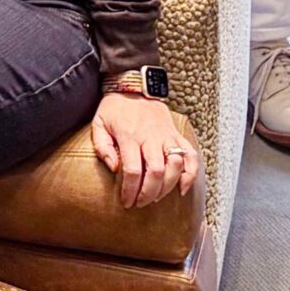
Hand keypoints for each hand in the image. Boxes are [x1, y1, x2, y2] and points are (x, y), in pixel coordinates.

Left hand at [89, 91, 198, 208]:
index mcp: (129, 136)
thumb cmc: (114, 108)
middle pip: (156, 172)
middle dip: (149, 193)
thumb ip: (102, 146)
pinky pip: (191, 156)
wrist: (134, 87)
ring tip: (156, 197)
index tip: (126, 203)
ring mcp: (167, 136)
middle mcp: (150, 137)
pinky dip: (191, 174)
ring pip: (175, 166)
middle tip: (141, 204)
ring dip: (168, 187)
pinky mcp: (177, 135)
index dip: (130, 190)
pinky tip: (182, 188)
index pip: (132, 170)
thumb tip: (113, 168)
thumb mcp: (98, 123)